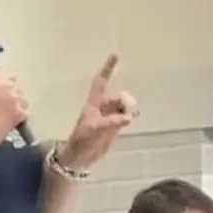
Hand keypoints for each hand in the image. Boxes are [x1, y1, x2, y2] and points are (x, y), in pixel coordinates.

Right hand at [0, 73, 28, 149]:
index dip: (7, 87)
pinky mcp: (19, 112)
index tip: (5, 94)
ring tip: (7, 116)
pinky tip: (10, 123)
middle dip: (13, 98)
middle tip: (4, 108)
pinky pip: (25, 114)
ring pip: (23, 101)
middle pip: (18, 89)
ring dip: (18, 107)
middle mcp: (7, 85)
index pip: (10, 77)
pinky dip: (19, 119)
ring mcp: (14, 98)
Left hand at [58, 55, 138, 170]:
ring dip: (129, 108)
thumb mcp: (94, 130)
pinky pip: (126, 116)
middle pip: (119, 96)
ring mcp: (110, 116)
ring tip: (130, 116)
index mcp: (94, 103)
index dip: (108, 69)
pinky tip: (130, 119)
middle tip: (129, 109)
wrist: (81, 157)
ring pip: (125, 106)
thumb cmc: (82, 140)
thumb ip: (111, 122)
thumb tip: (127, 117)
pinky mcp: (115, 126)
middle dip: (125, 100)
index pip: (101, 82)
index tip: (115, 55)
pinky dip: (130, 116)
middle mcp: (103, 107)